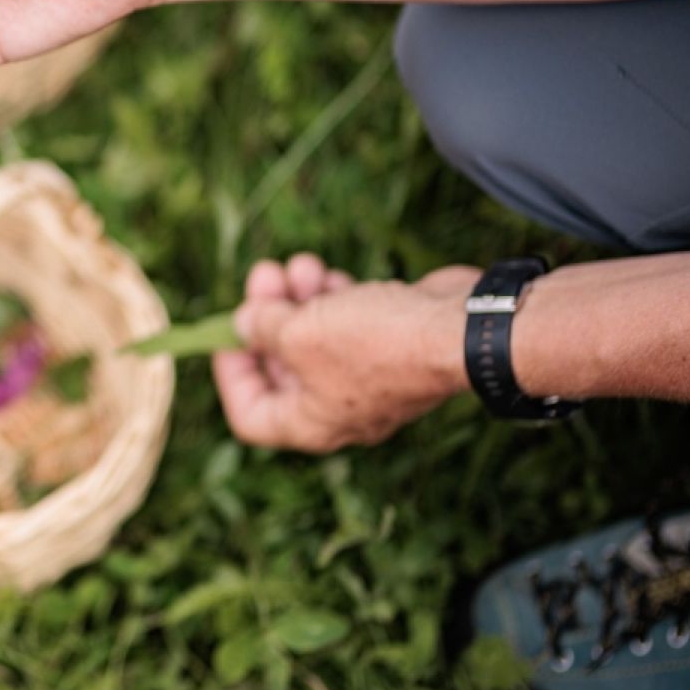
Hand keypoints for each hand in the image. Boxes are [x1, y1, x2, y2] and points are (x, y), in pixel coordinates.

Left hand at [210, 254, 475, 452]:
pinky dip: (335, 299)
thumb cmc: (378, 342)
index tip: (226, 335)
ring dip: (301, 298)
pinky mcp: (393, 347)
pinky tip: (332, 275)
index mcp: (313, 423)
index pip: (252, 417)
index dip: (231, 376)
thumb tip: (244, 324)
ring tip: (302, 266)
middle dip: (268, 316)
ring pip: (316, 337)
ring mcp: (370, 378)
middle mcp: (341, 408)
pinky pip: (349, 325)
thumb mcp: (299, 332)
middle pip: (283, 366)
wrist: (463, 331)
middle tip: (265, 275)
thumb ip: (262, 328)